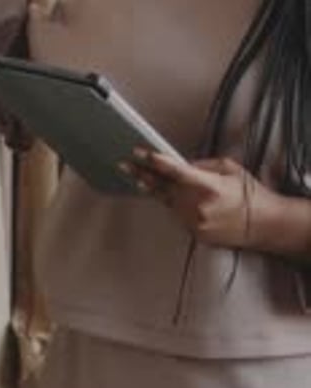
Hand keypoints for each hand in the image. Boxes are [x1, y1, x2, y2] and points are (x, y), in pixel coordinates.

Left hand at [125, 150, 281, 249]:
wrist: (263, 225)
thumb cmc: (248, 192)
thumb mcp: (228, 168)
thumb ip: (202, 166)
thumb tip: (181, 164)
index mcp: (208, 186)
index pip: (175, 171)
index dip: (156, 162)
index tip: (140, 153)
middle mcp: (198, 206)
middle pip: (163, 187)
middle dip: (143, 174)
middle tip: (124, 164)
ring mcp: (195, 222)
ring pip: (167, 201)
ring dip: (154, 189)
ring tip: (137, 176)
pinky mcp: (195, 234)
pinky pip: (177, 214)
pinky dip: (172, 203)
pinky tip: (166, 195)